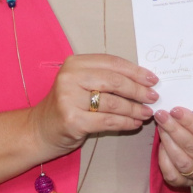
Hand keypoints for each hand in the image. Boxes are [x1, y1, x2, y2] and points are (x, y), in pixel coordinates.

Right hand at [29, 53, 158, 157]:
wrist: (40, 130)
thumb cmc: (68, 105)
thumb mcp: (82, 84)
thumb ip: (106, 78)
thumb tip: (143, 80)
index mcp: (75, 63)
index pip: (112, 63)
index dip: (135, 71)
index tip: (152, 79)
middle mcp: (70, 77)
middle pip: (114, 81)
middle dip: (138, 90)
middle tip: (153, 97)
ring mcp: (69, 99)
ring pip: (113, 102)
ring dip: (134, 109)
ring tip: (146, 113)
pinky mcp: (72, 120)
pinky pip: (107, 121)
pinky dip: (125, 122)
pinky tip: (134, 124)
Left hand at [153, 107, 192, 187]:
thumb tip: (175, 106)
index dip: (190, 122)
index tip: (175, 110)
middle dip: (174, 130)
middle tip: (162, 116)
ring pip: (183, 162)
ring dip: (168, 143)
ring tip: (160, 128)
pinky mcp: (188, 183)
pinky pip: (173, 175)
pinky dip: (164, 160)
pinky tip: (160, 146)